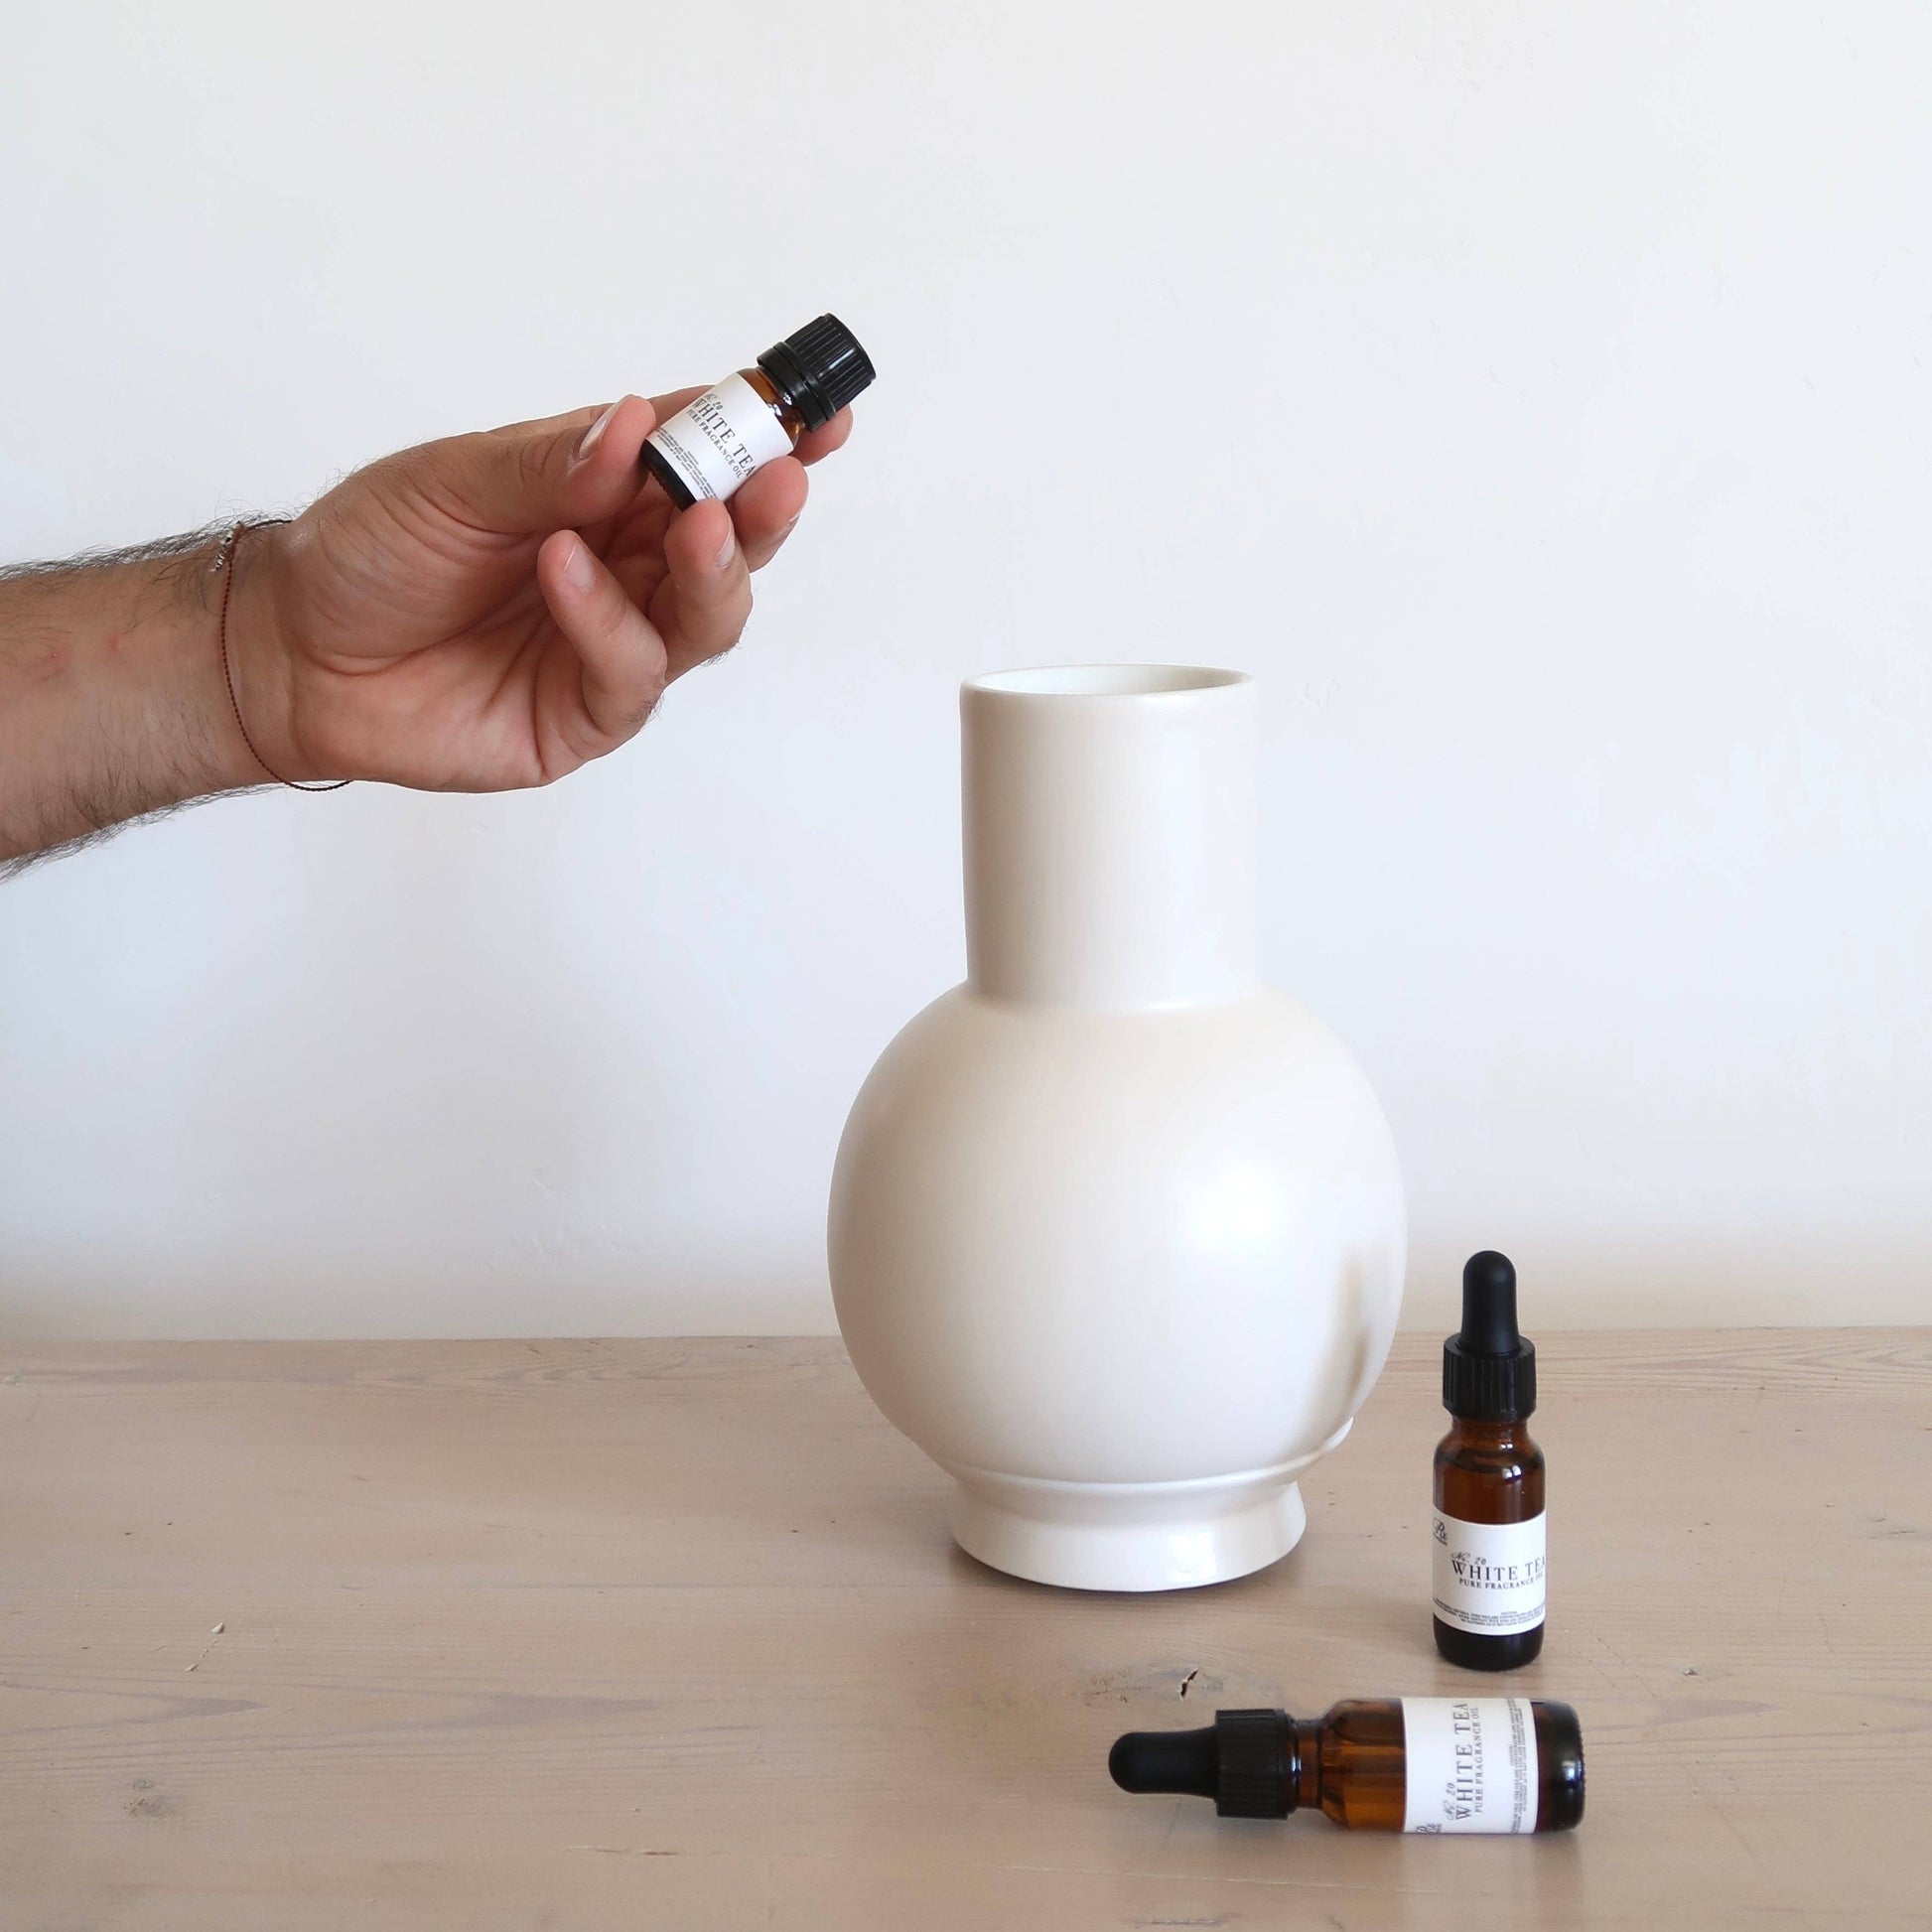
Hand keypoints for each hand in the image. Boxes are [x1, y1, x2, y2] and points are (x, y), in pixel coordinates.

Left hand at [232, 390, 852, 787]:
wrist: (294, 652)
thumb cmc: (371, 554)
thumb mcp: (454, 481)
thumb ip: (552, 464)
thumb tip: (637, 426)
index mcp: (606, 493)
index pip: (704, 460)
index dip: (768, 438)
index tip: (818, 416)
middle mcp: (626, 567)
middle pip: (730, 541)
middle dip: (762, 509)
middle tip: (777, 476)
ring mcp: (613, 643)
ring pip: (707, 616)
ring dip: (713, 569)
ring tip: (694, 524)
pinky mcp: (588, 713)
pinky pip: (631, 672)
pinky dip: (608, 620)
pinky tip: (565, 572)